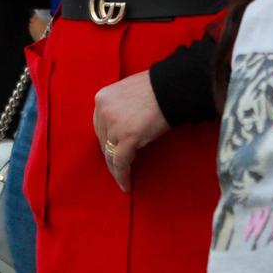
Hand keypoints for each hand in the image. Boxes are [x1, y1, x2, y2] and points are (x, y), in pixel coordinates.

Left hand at [92, 71, 169, 191]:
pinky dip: (122, 175)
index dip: (106, 141)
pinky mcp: (127, 137)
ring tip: (122, 179)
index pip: (99, 126)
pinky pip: (121, 162)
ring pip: (110, 154)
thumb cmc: (157, 88)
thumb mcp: (128, 92)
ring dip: (116, 168)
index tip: (111, 151)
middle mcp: (103, 111)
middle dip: (110, 155)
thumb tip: (121, 126)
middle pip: (103, 140)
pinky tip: (126, 184)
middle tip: (117, 168)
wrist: (173, 87)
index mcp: (102, 98)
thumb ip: (119, 107)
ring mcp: (114, 124)